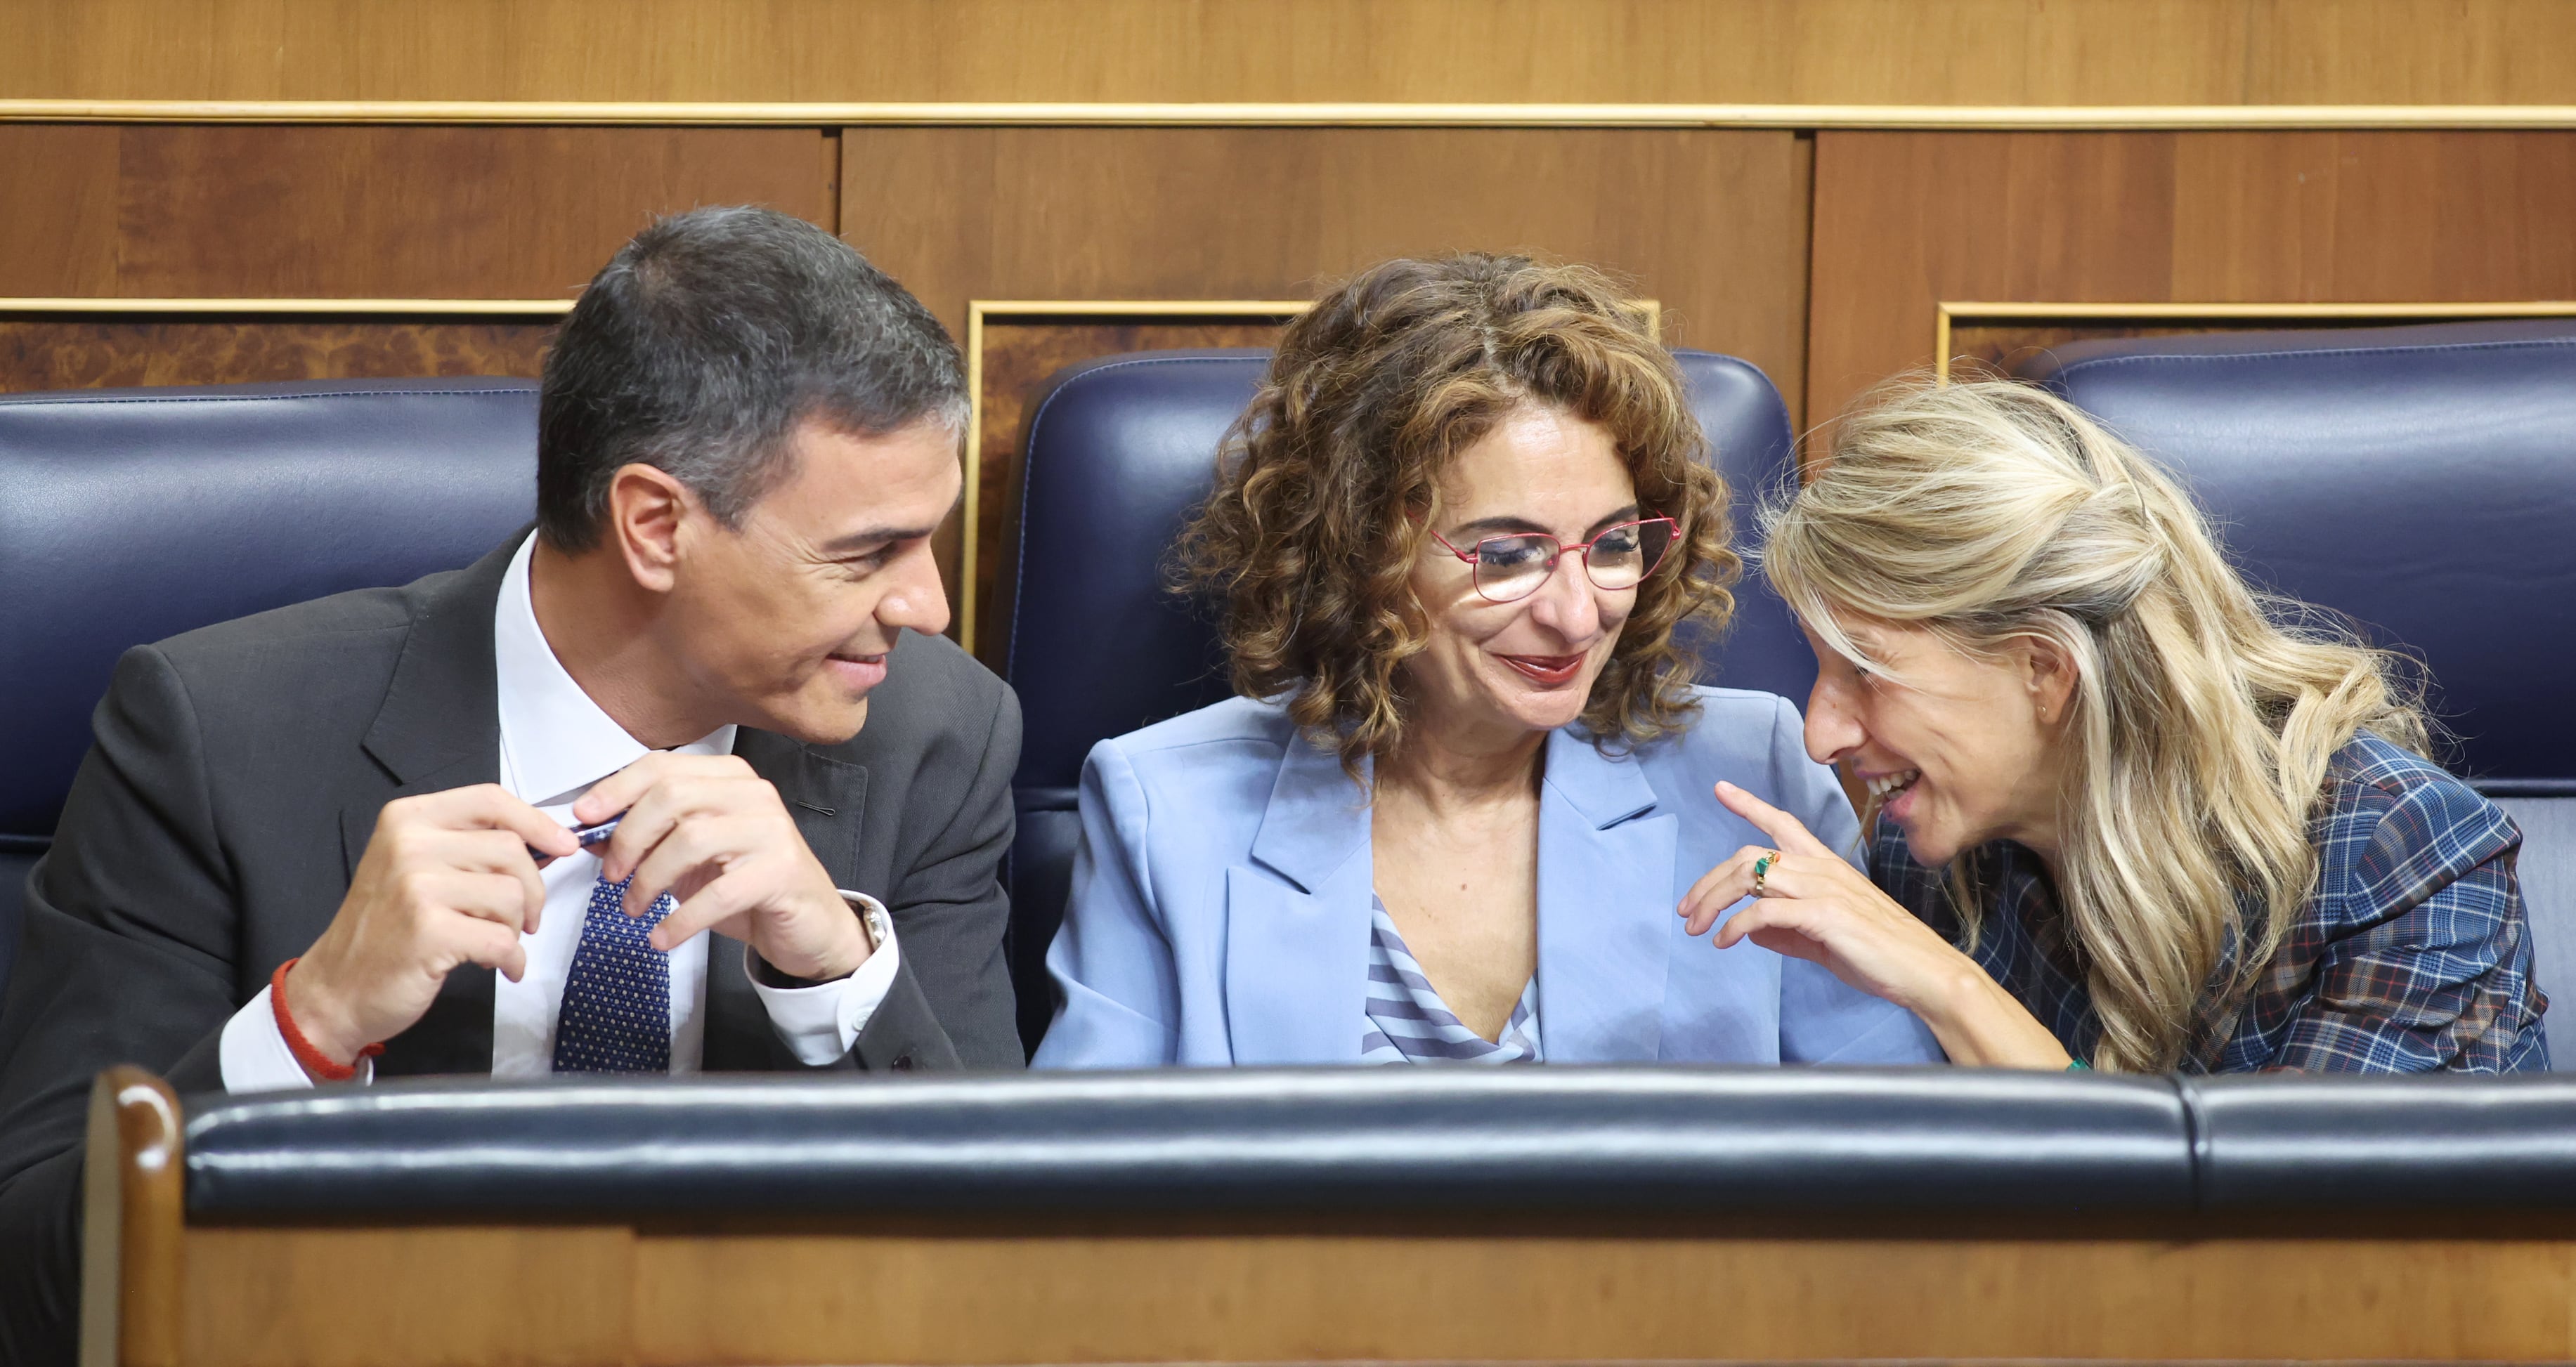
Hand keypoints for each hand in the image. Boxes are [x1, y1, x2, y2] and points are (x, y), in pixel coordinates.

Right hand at [289, 785, 576, 1071]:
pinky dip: (511, 960)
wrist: (338, 989)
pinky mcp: (429, 931)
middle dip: (530, 890)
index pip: (491, 800)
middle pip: (511, 850)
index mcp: (408, 819)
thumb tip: (546, 842)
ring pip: (511, 894)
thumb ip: (468, 846)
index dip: (537, 822)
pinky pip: (503, 939)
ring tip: (491, 942)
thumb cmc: (386, 930)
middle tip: (521, 919)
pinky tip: (497, 967)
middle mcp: (409, 844)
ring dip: (515, 927)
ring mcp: (417, 887)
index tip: (563, 846)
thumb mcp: (415, 868)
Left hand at [575, 752, 868, 982]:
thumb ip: (649, 838)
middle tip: (612, 876)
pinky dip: (680, 920)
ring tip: (635, 908)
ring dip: (650, 880)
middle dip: (629, 838)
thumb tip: (593, 833)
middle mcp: (753, 794)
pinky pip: (716, 894)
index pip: (662, 767)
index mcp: (729, 778)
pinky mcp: (780, 872)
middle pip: (672, 797)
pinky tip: (663, 936)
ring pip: (690, 840)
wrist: (808, 923)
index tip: (585, 818)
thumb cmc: (747, 884)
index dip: (617, 789)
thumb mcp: (691, 858)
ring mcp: (771, 830)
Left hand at [1677, 781, 2071, 1068]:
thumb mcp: (1823, 938)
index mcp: (1826, 866)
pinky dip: (1737, 925)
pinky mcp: (1825, 915)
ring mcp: (1824, 888)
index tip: (1721, 789)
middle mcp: (1822, 869)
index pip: (1783, 823)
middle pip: (1749, 855)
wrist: (1923, 971)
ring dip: (1714, 901)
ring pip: (1751, 875)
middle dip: (1709, 880)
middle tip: (1686, 910)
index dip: (1749, 804)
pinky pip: (1765, 912)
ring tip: (1696, 927)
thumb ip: (1786, 931)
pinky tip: (1726, 942)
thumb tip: (1749, 930)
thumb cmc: (1878, 954)